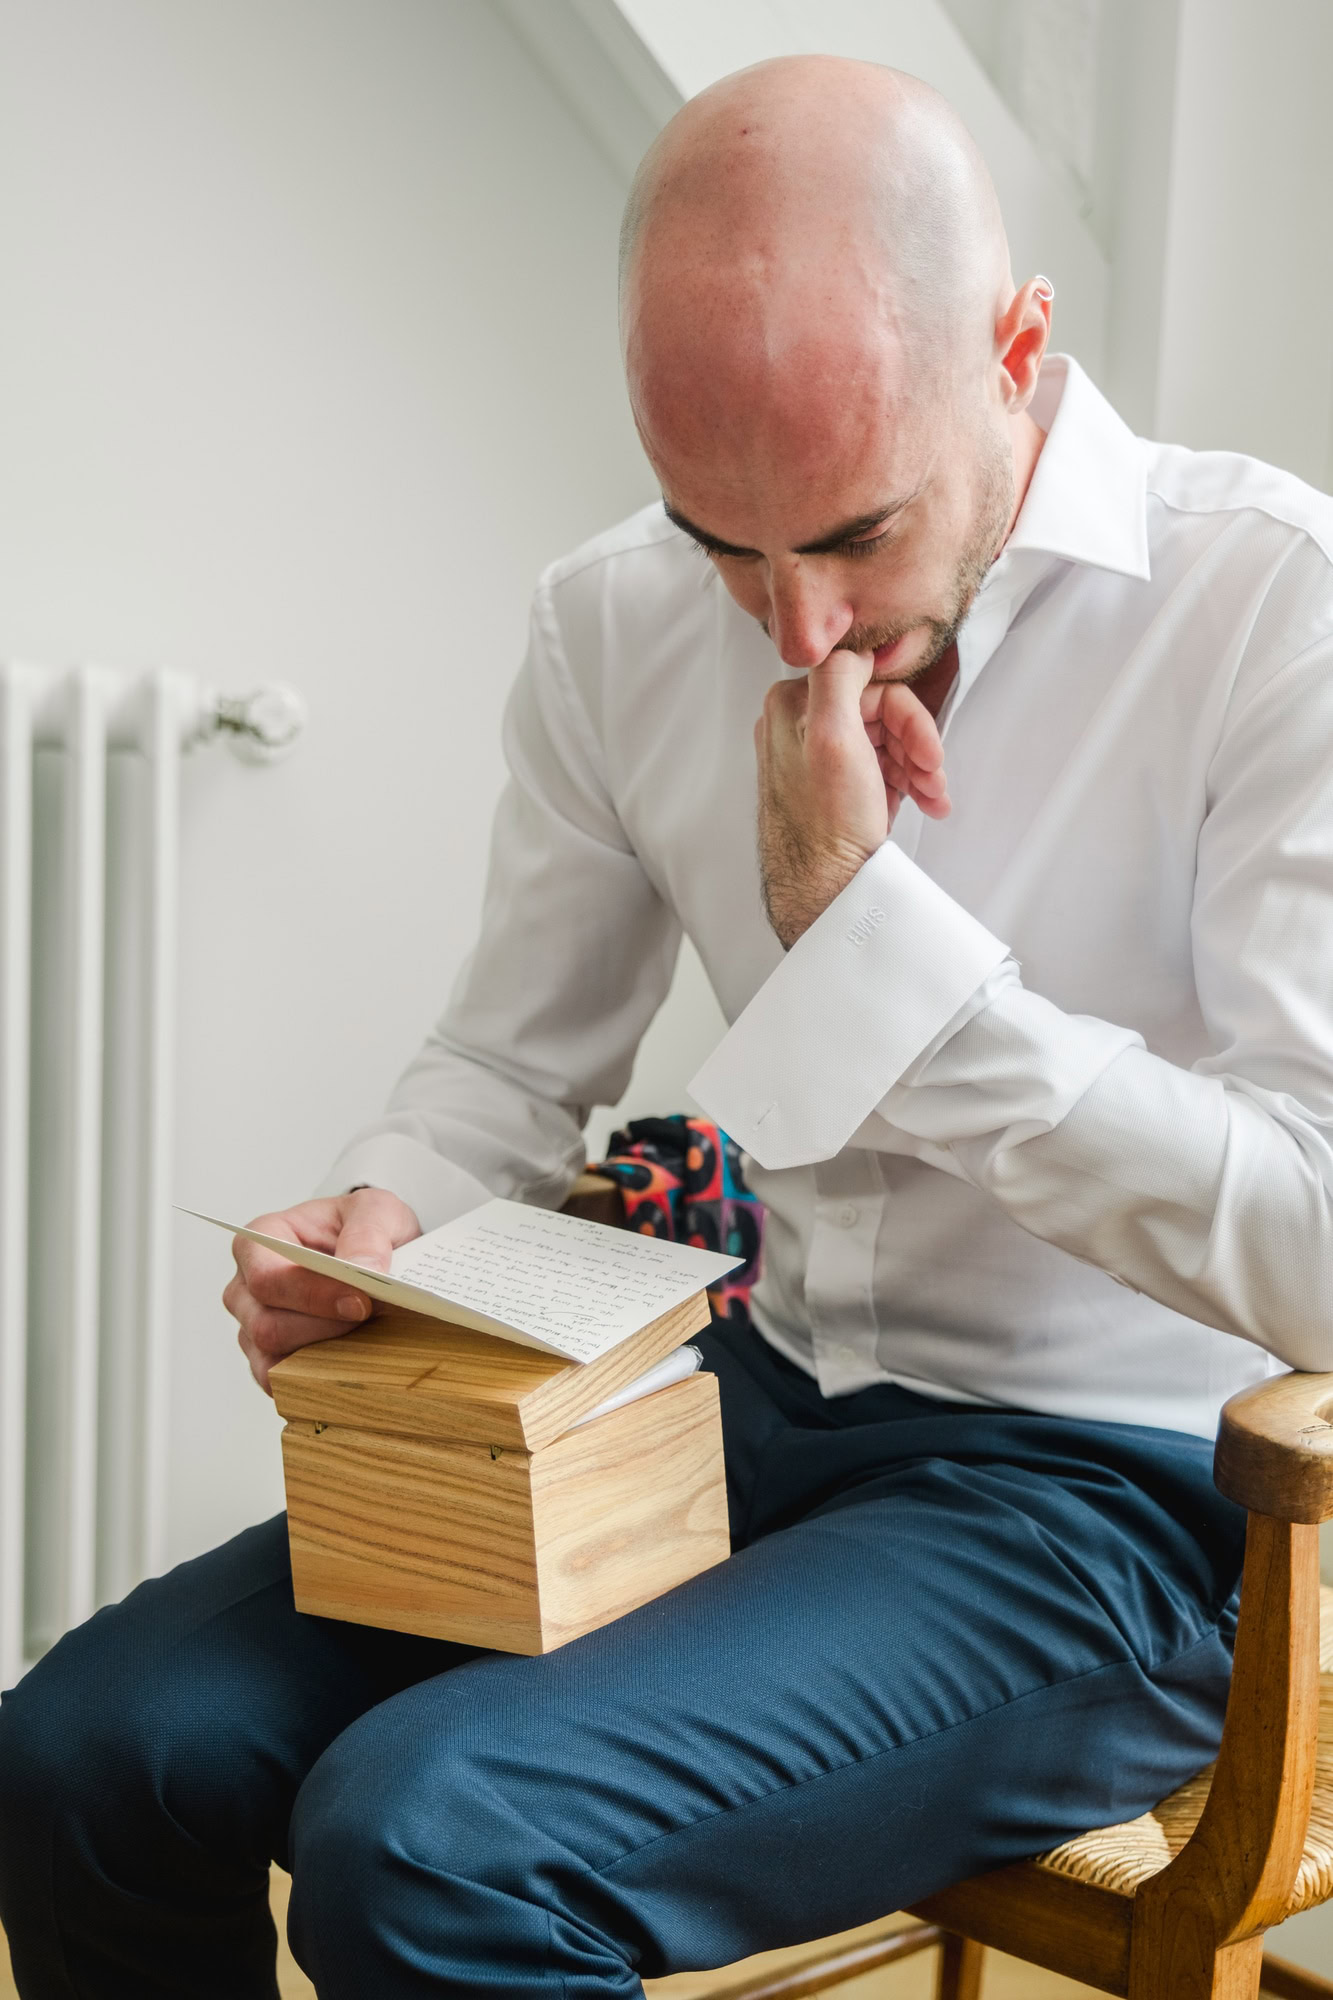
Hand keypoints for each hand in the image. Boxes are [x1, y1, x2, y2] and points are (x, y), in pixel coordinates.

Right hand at [224, 1187, 420, 1393]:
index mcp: (259, 1242)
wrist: (378, 1256)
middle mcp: (246, 1289)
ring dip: (326, 1357)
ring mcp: (254, 1329)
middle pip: (267, 1326)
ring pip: (274, 1361)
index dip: (312, 1295)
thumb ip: (367, 1235)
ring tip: (367, 1339)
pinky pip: (284, 1386)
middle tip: (372, 1320)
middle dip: (325, 1329)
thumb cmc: (365, 1228)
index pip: (268, 1279)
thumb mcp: (376, 1211)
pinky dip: (319, 1382)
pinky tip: (353, 1365)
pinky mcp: (271, 1361)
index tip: (361, 1302)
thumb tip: (362, 1271)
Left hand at [756, 648, 949, 948]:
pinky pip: (882, 768)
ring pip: (887, 741)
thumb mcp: (832, 737)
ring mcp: (818, 759)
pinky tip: (922, 803)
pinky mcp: (836, 787)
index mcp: (792, 706)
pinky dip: (909, 782)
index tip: (928, 750)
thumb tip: (854, 644)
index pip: (868, 683)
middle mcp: (799, 728)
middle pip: (881, 713)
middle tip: (933, 777)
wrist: (826, 891)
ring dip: (918, 767)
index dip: (907, 715)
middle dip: (916, 745)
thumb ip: (838, 677)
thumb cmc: (827, 826)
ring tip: (932, 797)